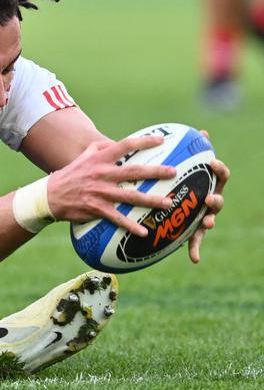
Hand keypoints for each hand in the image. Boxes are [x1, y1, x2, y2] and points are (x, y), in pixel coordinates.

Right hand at [48, 134, 176, 235]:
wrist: (50, 196)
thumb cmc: (70, 175)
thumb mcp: (83, 157)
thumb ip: (100, 148)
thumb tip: (118, 143)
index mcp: (99, 159)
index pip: (124, 145)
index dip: (143, 142)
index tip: (161, 140)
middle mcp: (101, 174)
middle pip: (134, 171)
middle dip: (156, 172)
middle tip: (173, 173)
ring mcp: (100, 192)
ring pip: (130, 196)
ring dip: (151, 200)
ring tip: (168, 203)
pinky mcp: (96, 209)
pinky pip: (117, 218)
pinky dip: (131, 226)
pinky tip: (144, 232)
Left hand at [187, 130, 229, 263]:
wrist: (170, 200)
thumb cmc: (179, 179)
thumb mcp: (182, 166)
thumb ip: (191, 152)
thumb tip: (202, 130)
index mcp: (209, 183)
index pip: (219, 175)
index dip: (219, 169)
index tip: (213, 163)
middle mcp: (209, 200)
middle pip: (218, 199)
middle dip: (216, 199)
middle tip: (209, 197)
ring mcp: (204, 217)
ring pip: (209, 220)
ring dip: (208, 222)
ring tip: (206, 223)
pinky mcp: (194, 232)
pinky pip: (195, 242)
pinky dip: (195, 250)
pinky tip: (193, 259)